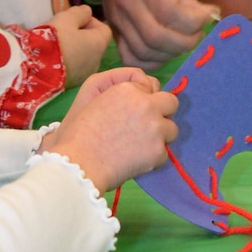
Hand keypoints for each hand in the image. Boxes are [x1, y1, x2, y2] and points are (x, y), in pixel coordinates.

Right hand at [37, 70, 178, 192]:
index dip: (145, 101)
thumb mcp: (98, 102)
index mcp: (127, 89)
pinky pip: (164, 153)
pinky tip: (137, 161)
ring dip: (160, 137)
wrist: (79, 164)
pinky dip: (153, 159)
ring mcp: (155, 127)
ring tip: (142, 146)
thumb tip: (147, 100)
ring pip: (171, 129)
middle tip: (150, 126)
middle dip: (163, 113)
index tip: (137, 113)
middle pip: (170, 102)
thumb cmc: (80, 136)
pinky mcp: (157, 150)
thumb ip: (125, 99)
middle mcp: (145, 104)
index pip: (150, 88)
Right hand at [51, 4, 108, 87]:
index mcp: (99, 46)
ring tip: (54, 44)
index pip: (103, 29)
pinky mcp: (70, 85)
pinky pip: (72, 68)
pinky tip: (50, 57)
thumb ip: (80, 13)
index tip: (73, 20)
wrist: (33, 70)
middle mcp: (96, 62)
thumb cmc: (54, 40)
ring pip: (82, 57)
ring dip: (72, 49)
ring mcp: (83, 76)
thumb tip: (87, 12)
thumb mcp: (67, 18)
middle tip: (61, 31)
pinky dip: (65, 61)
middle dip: (79, 35)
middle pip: (92, 44)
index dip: (89, 21)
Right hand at [94, 0, 216, 69]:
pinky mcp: (115, 32)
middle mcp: (129, 3)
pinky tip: (165, 52)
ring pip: (145, 51)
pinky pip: (131, 57)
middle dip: (185, 42)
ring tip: (183, 41)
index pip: (170, 12)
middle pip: (157, 37)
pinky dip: (151, 61)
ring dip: (171, 53)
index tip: (207, 17)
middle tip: (197, 34)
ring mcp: (119, 21)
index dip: (194, 21)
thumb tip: (208, 17)